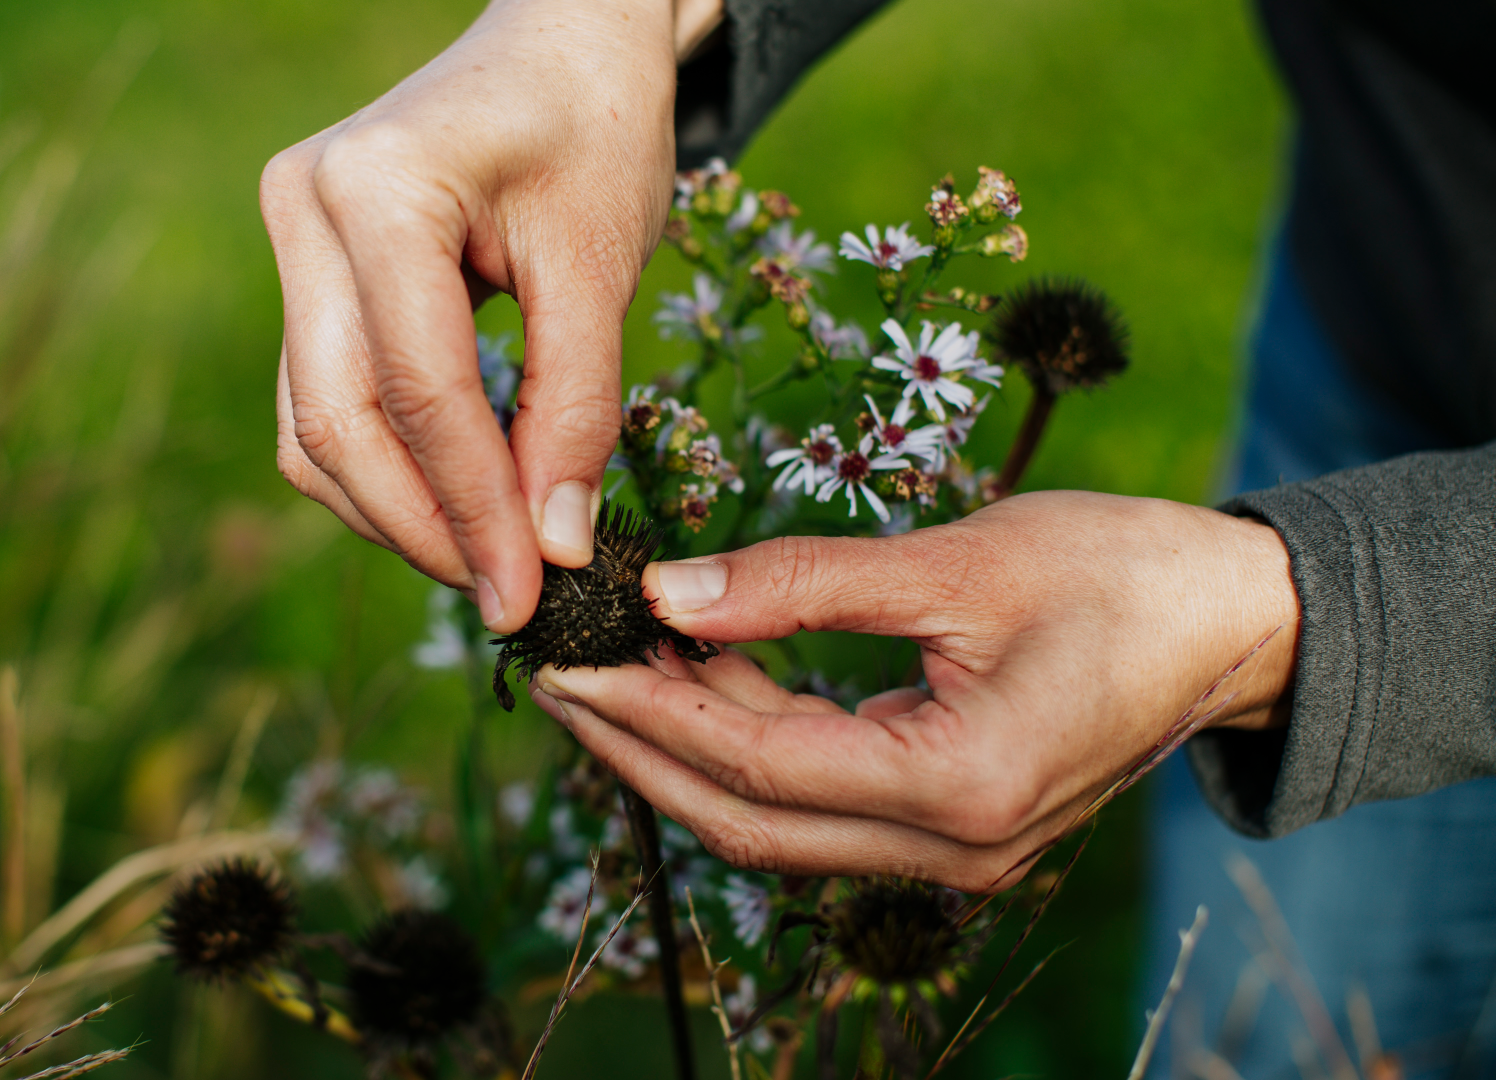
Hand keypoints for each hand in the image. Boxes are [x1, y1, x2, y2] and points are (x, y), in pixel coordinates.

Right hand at [263, 0, 722, 631]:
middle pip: (336, 421)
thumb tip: (553, 549)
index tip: (530, 598)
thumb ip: (575, 406)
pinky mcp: (305, 273)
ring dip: (395, 510)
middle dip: (422, 528)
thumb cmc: (595, 127)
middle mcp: (303, 209)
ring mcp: (290, 241)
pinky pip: (322, 399)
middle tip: (509, 599)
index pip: (418, 390)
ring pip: (313, 425)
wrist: (562, 42)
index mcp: (374, 187)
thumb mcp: (601, 262)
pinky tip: (457, 500)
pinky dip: (385, 466)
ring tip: (490, 559)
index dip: (475, 510)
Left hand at [528, 491, 1300, 890]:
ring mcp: (955, 854)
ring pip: (778, 823)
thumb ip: (804, 582)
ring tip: (617, 665)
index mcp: (960, 787)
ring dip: (688, 750)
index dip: (644, 714)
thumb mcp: (957, 561)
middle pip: (747, 821)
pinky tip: (707, 676)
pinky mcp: (953, 829)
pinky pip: (823, 805)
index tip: (562, 663)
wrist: (1236, 622)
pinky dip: (754, 746)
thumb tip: (668, 593)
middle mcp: (952, 850)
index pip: (755, 763)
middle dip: (639, 751)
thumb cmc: (1120, 572)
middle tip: (556, 679)